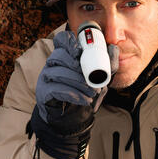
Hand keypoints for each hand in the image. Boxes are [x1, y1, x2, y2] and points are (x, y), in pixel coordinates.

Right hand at [30, 30, 118, 158]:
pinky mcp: (43, 92)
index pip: (61, 40)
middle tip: (91, 78)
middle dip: (77, 66)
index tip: (79, 52)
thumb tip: (113, 48)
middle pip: (58, 55)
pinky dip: (72, 94)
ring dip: (77, 82)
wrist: (74, 118)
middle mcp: (53, 64)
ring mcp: (46, 77)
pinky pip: (55, 89)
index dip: (68, 42)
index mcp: (66, 55)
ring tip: (92, 92)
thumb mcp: (100, 78)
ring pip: (57, 72)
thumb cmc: (85, 92)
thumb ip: (108, 64)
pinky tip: (84, 99)